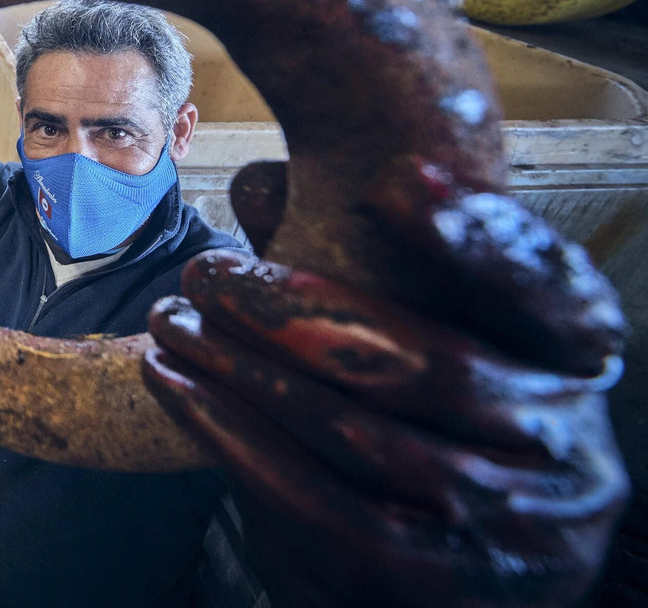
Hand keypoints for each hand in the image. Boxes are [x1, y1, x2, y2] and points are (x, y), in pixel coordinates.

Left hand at [143, 159, 627, 607]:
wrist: (438, 574)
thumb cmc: (428, 425)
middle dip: (300, 311)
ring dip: (245, 369)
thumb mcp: (430, 339)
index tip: (394, 181)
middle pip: (433, 366)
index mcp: (577, 367)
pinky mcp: (420, 578)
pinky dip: (228, 432)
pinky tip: (171, 381)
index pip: (556, 296)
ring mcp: (503, 527)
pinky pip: (310, 497)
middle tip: (207, 273)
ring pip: (357, 432)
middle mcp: (566, 449)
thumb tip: (261, 182)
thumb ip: (361, 260)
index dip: (483, 242)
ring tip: (173, 320)